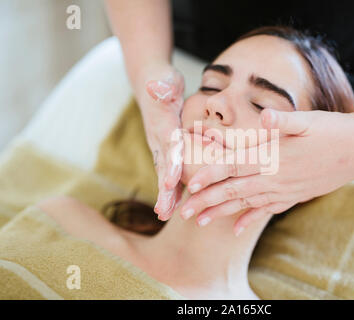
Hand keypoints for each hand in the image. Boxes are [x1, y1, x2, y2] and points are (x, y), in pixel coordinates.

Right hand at [136, 63, 184, 219]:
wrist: (150, 83)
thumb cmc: (162, 82)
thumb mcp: (164, 80)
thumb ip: (161, 86)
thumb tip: (156, 86)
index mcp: (162, 124)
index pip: (168, 145)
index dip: (170, 162)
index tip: (172, 181)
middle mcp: (158, 139)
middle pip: (162, 166)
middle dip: (163, 190)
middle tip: (163, 213)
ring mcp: (159, 145)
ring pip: (163, 173)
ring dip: (165, 194)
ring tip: (165, 215)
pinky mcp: (165, 149)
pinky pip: (169, 170)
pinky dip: (172, 187)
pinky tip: (177, 203)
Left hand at [181, 108, 353, 234]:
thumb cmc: (332, 130)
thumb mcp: (308, 120)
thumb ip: (283, 120)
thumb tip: (264, 114)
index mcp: (274, 157)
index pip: (234, 166)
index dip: (210, 175)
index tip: (190, 185)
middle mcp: (275, 178)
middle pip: (233, 190)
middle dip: (207, 202)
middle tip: (184, 212)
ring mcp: (285, 190)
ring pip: (246, 204)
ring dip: (222, 213)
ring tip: (200, 222)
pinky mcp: (293, 195)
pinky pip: (267, 210)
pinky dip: (250, 219)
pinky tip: (238, 229)